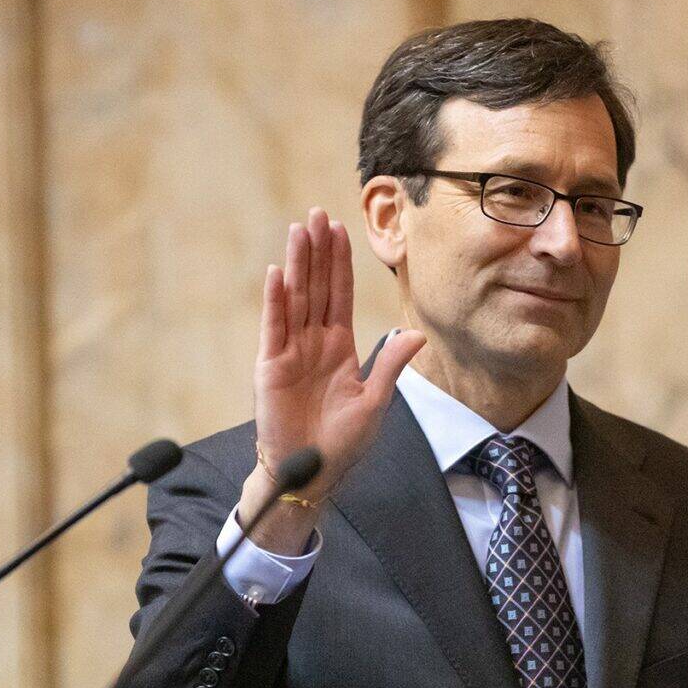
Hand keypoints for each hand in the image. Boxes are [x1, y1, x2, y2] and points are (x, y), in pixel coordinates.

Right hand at [238, 207, 424, 551]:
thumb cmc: (342, 444)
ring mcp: (290, 351)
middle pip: (317, 287)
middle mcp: (314, 343)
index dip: (341, 263)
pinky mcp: (271, 366)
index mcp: (340, 347)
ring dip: (298, 264)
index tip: (340, 229)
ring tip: (299, 229)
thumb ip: (391, 365)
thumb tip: (417, 334)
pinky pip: (274, 326)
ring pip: (296, 298)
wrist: (310, 475)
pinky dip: (276, 300)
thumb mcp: (375, 402)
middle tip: (318, 212)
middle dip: (319, 251)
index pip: (341, 295)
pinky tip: (279, 273)